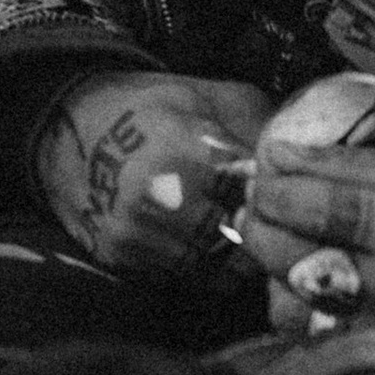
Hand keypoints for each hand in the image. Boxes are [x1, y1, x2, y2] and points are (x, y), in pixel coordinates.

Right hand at [32, 68, 272, 280]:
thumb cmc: (148, 107)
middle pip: (242, 244)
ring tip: (247, 238)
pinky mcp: (121, 259)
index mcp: (185, 154)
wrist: (65, 127)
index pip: (258, 199)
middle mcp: (159, 201)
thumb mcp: (205, 95)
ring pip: (217, 272)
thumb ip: (258, 125)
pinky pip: (184, 279)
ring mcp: (137, 235)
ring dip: (238, 260)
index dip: (280, 202)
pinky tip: (208, 244)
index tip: (292, 198)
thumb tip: (309, 158)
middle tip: (280, 228)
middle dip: (265, 237)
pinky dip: (204, 268)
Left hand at [238, 122, 374, 337]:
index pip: (331, 209)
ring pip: (287, 294)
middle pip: (296, 254)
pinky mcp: (358, 356)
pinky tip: (296, 270)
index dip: (283, 187)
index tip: (266, 162)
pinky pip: (295, 324)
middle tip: (255, 197)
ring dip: (266, 255)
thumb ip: (346, 162)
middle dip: (261, 219)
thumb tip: (276, 154)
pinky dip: (283, 293)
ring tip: (268, 227)